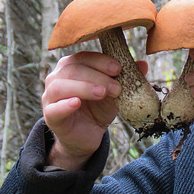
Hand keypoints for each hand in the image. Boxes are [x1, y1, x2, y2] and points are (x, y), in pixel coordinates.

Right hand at [42, 52, 146, 169]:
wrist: (88, 135)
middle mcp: (57, 78)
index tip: (118, 68)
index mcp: (72, 67)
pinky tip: (77, 103)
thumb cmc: (99, 108)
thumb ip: (127, 77)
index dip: (101, 61)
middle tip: (116, 87)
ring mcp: (50, 96)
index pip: (84, 57)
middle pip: (73, 69)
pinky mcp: (50, 115)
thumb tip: (143, 63)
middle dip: (97, 76)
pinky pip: (53, 108)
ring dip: (84, 87)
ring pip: (61, 86)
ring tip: (102, 93)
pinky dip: (65, 104)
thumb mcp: (115, 93)